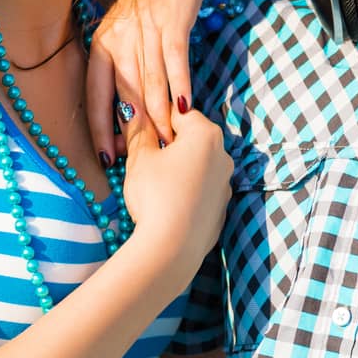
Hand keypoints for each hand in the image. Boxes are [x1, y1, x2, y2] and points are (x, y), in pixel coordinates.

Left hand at [85, 0, 210, 162]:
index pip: (94, 92)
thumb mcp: (124, 25)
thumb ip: (121, 61)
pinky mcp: (172, 24)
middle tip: (139, 162)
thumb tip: (124, 105)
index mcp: (103, 41)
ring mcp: (146, 31)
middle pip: (124, 94)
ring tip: (167, 145)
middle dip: (132, 132)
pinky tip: (185, 109)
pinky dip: (179, 86)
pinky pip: (175, 61)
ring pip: (150, 83)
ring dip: (159, 117)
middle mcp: (119, 38)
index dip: (99, 126)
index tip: (106, 156)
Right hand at [118, 98, 230, 280]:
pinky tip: (167, 203)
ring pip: (196, 164)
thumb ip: (137, 129)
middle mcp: (223, 155)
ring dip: (176, 167)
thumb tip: (132, 107)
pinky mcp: (221, 207)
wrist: (172, 249)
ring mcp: (225, 183)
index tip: (135, 135)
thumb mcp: (139, 158)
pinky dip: (186, 189)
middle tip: (139, 159)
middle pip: (189, 138)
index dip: (152, 121)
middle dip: (164, 145)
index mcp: (205, 134)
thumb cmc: (155, 197)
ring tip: (151, 184)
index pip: (176, 113)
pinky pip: (201, 188)